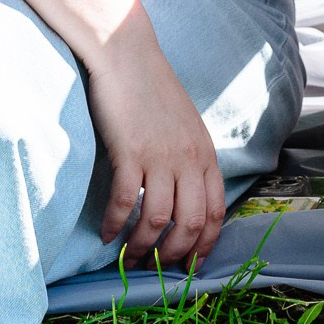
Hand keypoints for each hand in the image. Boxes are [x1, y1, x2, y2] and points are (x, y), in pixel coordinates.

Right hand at [87, 17, 224, 269]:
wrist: (128, 56)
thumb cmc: (154, 90)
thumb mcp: (187, 126)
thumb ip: (192, 159)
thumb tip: (186, 195)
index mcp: (206, 154)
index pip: (216, 212)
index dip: (206, 246)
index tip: (191, 265)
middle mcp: (189, 159)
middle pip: (191, 223)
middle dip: (175, 255)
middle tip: (157, 267)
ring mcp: (160, 156)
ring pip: (157, 219)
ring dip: (143, 246)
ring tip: (130, 257)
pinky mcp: (129, 152)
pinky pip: (125, 201)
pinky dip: (115, 224)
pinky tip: (106, 234)